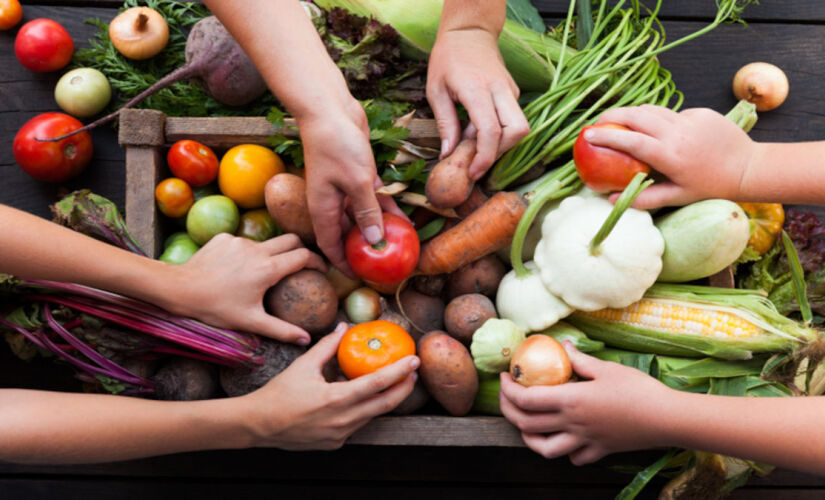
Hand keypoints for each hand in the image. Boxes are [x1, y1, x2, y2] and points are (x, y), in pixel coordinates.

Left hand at [166, 233, 325, 344]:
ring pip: (267, 242)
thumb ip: (282, 330)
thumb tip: (306, 340)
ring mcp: (240, 241)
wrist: (179, 290)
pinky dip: (248, 253)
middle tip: (302, 264)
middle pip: (291, 240)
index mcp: (268, 269)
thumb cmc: (215, 308)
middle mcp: (258, 250)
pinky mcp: (225, 237)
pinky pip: (244, 242)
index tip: (322, 270)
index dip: (318, 262)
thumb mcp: (251, 322)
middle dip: (301, 249)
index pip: (304, 256)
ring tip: (265, 271)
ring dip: (272, 253)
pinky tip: (237, 269)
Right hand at [241, 323, 418, 449]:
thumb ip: (327, 346)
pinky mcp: (336, 443)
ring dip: (385, 398)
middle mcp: (343, 420)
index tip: (414, 360)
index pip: (378, 383)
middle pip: (386, 404)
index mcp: (336, 399)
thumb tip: (344, 327)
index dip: (399, 371)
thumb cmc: (280, 393)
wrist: (259, 425)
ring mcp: (340, 435)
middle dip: (404, 387)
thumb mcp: (303, 366)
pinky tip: (362, 397)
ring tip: (393, 382)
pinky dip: (364, 409)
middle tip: (413, 372)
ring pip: (372, 415)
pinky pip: (357, 424)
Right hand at [299, 104, 405, 274]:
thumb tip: (375, 243)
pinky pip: (372, 199)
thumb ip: (367, 212)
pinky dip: (386, 208)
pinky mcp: (357, 175)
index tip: (359, 276)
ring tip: (400, 246)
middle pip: (347, 233)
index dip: (342, 263)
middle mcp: (330, 202)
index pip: (330, 245)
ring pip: (363, 216)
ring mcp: (344, 188)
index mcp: (322, 208)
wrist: (329, 109)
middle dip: (364, 249)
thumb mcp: (357, 182)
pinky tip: (405, 219)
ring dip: (380, 229)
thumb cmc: (336, 145)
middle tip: (384, 264)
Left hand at [427, 28, 528, 179]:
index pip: (491, 130)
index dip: (484, 157)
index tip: (473, 172)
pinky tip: (478, 130)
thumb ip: (445, 124)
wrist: (469, 32)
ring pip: (520, 128)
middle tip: (476, 160)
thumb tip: (448, 155)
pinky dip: (499, 132)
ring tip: (474, 142)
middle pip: (517, 131)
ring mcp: (510, 90)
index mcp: (477, 89)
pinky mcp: (513, 92)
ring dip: (500, 144)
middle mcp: (500, 89)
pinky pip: (513, 119)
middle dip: (500, 152)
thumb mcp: (436, 91)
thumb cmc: (447, 59)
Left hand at [499, 343, 670, 464]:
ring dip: (528, 437)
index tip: (504, 376)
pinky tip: (566, 439)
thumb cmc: (638, 389)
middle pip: (526, 424)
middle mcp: (572, 424)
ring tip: (527, 424)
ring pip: (544, 448)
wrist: (667, 418)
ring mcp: (584, 441)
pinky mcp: (599, 451)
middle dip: (508, 410)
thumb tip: (561, 346)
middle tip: (506, 395)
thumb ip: (579, 360)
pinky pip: (574, 457)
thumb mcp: (606, 368)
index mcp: (570, 400)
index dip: (508, 389)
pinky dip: (564, 451)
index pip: (525, 399)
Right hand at [584, 104, 755, 207]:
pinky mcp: (699, 112)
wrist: (749, 167)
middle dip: (612, 116)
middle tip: (596, 123)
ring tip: (617, 122)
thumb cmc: (711, 187)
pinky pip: (670, 113)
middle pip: (636, 115)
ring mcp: (689, 119)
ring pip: (651, 109)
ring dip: (631, 113)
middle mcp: (677, 133)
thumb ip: (643, 198)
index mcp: (670, 155)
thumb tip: (610, 199)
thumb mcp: (677, 197)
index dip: (606, 136)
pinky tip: (654, 129)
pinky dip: (656, 118)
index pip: (630, 141)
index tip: (587, 135)